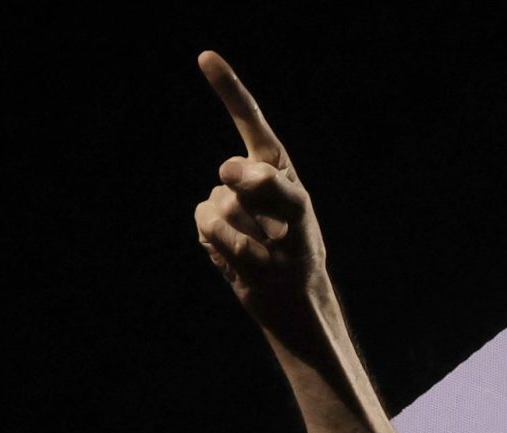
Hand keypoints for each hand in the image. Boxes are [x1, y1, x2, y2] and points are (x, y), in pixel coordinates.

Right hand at [193, 52, 329, 349]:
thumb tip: (228, 169)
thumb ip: (270, 186)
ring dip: (240, 235)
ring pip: (217, 206)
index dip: (228, 89)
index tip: (205, 57)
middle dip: (250, 204)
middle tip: (275, 234)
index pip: (250, 121)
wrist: (288, 300)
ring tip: (261, 253)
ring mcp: (226, 202)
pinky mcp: (210, 227)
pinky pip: (205, 228)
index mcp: (275, 167)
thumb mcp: (298, 218)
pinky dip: (225, 248)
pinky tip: (241, 260)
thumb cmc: (301, 257)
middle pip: (233, 176)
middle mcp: (247, 179)